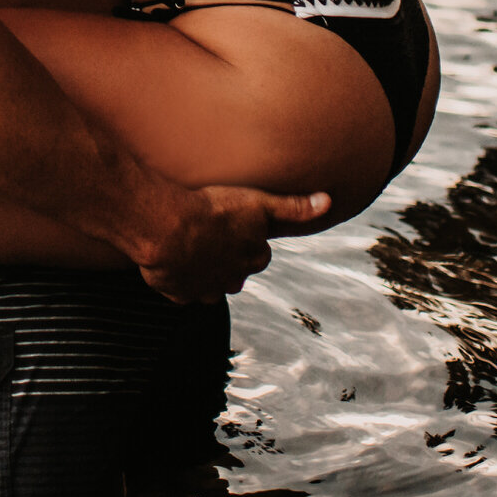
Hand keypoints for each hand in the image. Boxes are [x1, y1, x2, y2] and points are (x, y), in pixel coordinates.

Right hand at [135, 185, 329, 303]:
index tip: (236, 226)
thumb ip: (294, 206)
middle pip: (236, 273)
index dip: (248, 240)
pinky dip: (178, 279)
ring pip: (210, 286)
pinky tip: (171, 259)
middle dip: (229, 260)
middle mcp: (233, 280)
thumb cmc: (214, 211)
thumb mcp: (259, 202)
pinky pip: (182, 290)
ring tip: (190, 247)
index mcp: (254, 258)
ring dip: (204, 272)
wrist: (169, 228)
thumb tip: (328, 202)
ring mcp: (205, 290)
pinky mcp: (179, 294)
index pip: (259, 253)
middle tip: (213, 236)